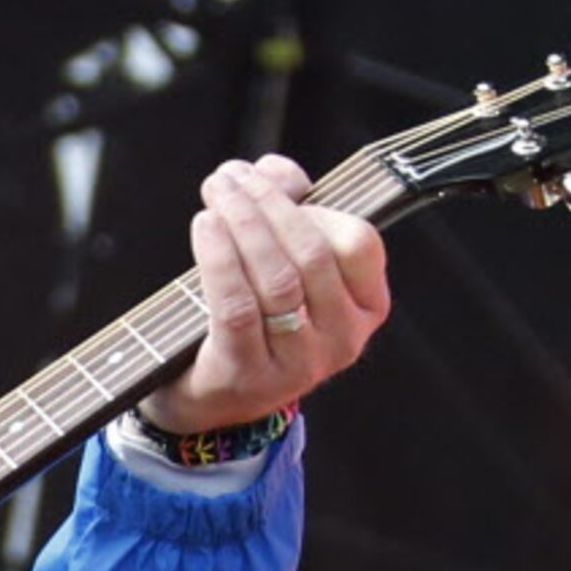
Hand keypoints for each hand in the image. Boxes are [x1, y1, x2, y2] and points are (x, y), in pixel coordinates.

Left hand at [138, 155, 388, 434]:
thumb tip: (276, 171)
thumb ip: (290, 209)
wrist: (208, 399)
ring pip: (277, 279)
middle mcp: (341, 340)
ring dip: (242, 224)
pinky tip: (205, 226)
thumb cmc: (252, 319)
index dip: (315, 205)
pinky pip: (237, 306)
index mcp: (365, 308)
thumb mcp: (283, 262)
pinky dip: (219, 258)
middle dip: (267, 205)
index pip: (359, 243)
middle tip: (228, 179)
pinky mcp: (247, 376)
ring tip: (215, 195)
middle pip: (312, 255)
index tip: (270, 184)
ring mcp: (297, 364)